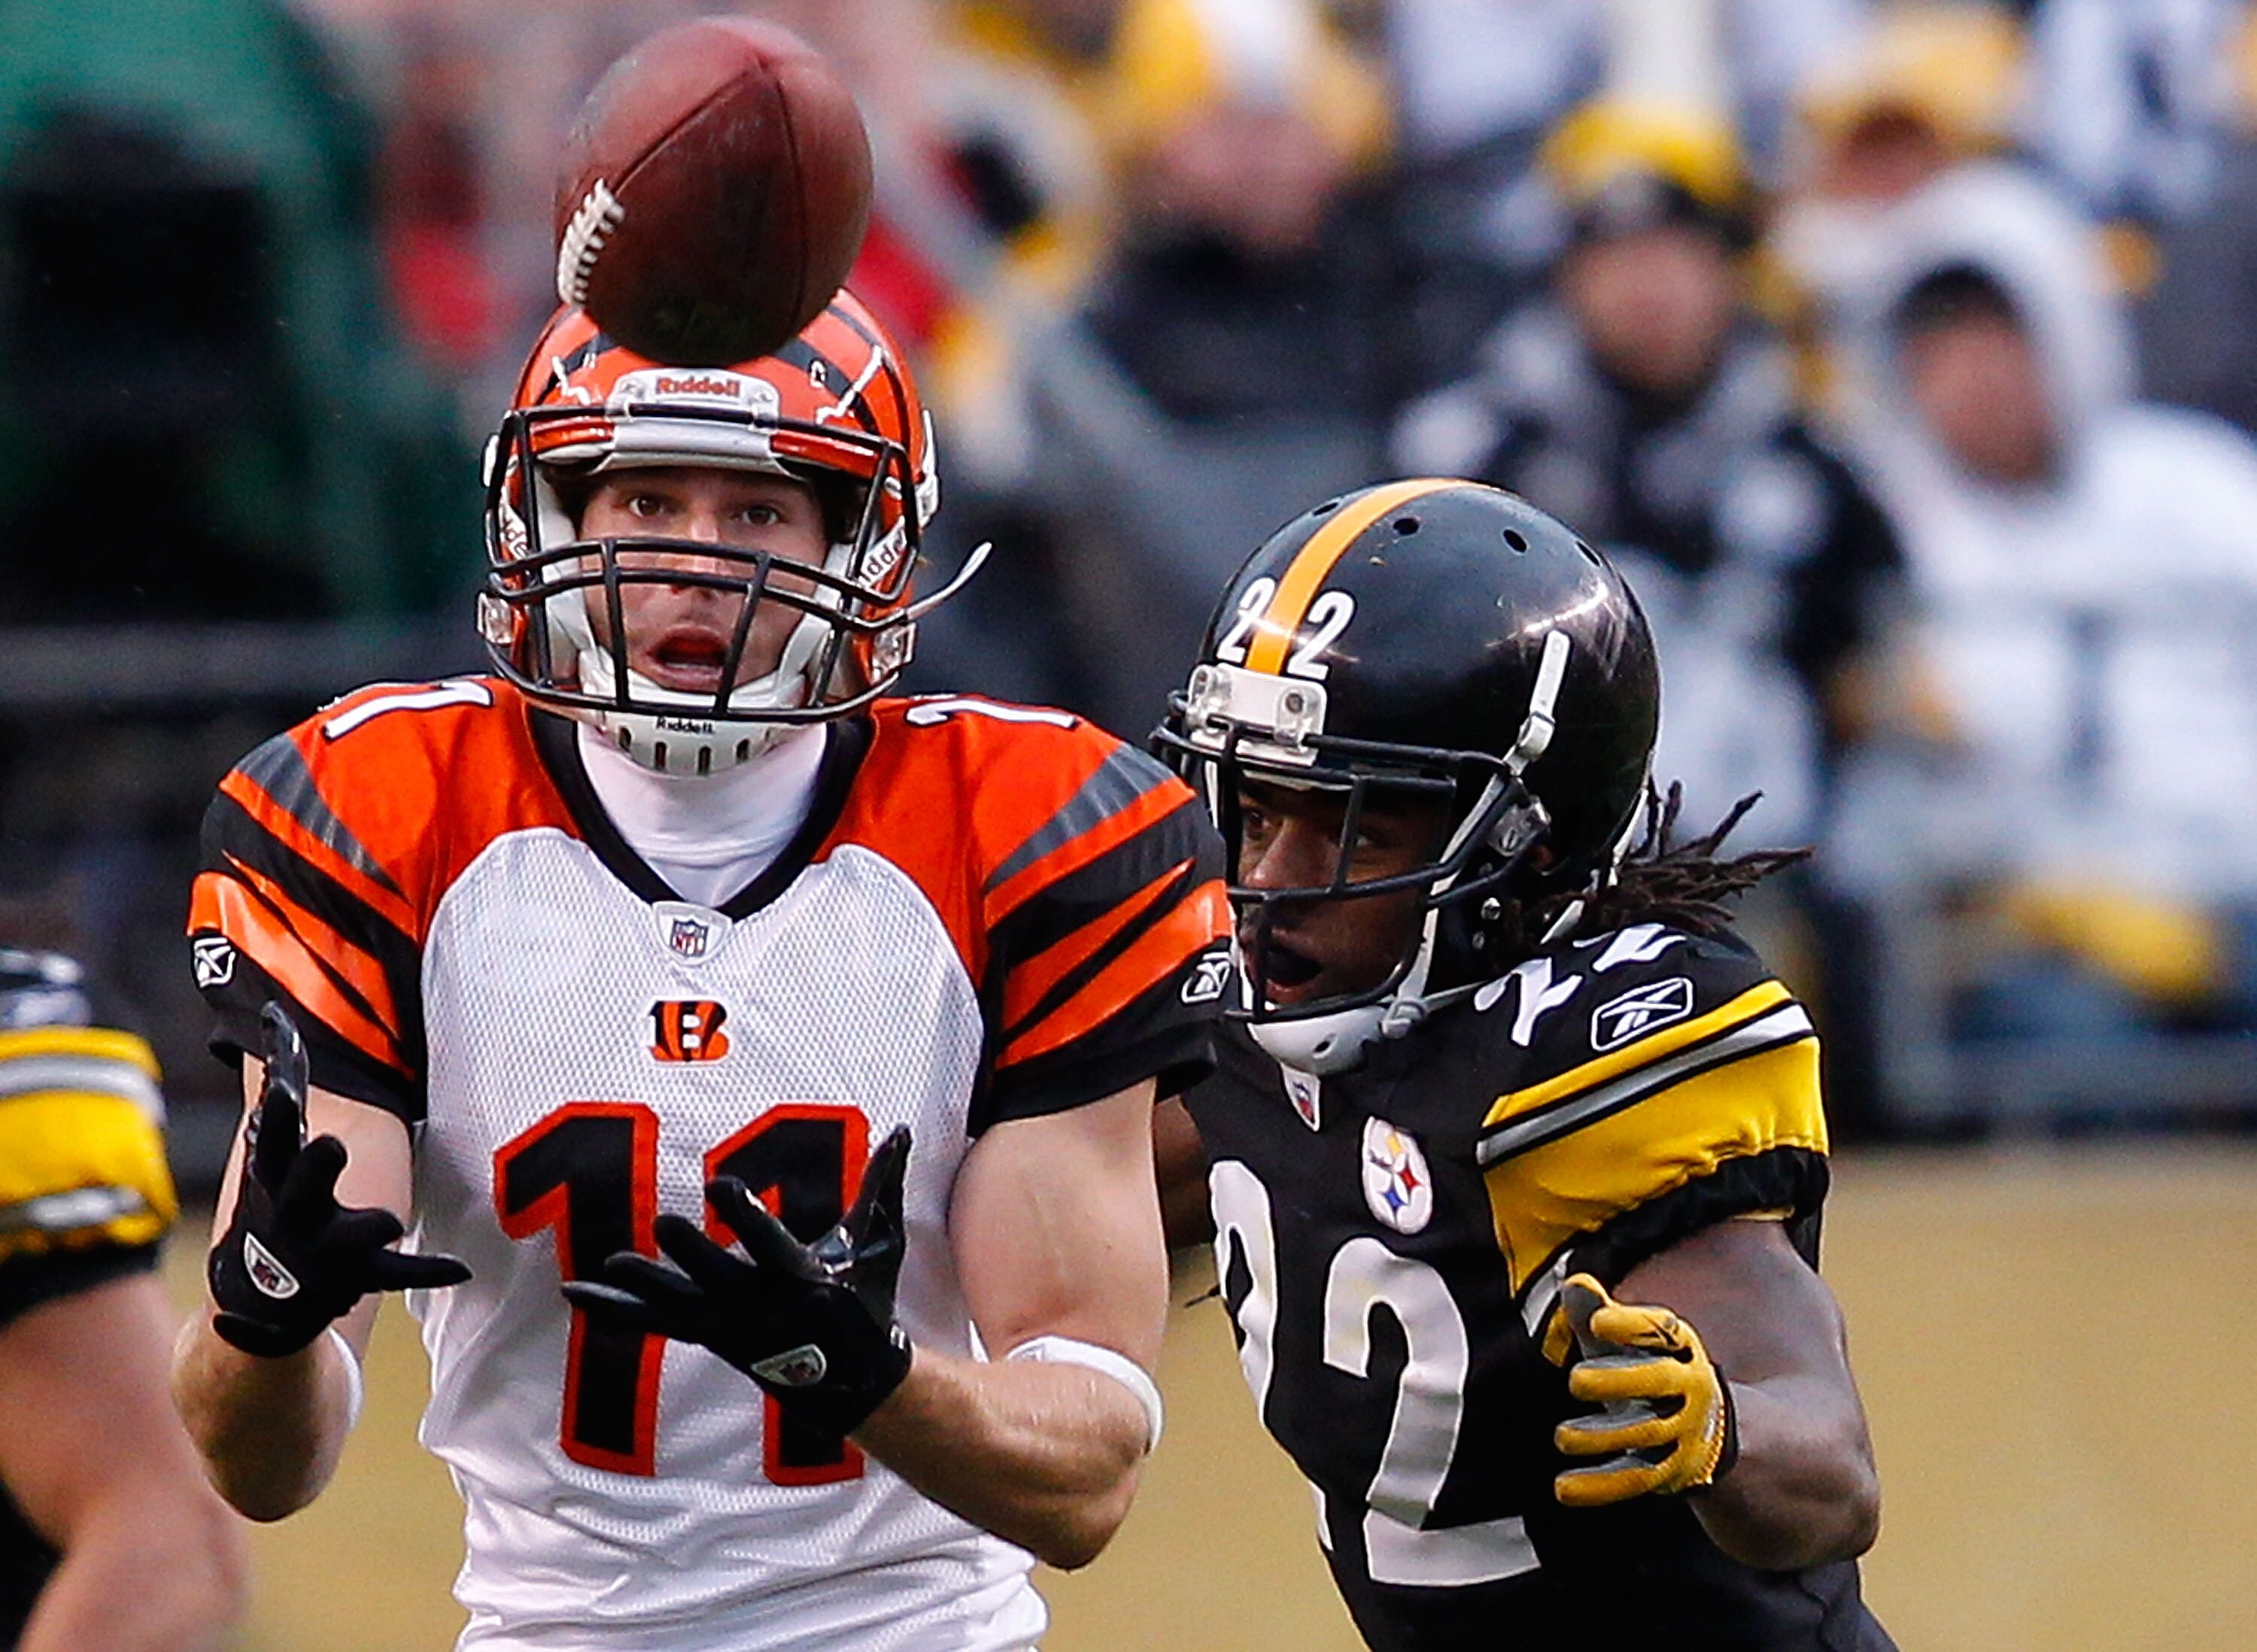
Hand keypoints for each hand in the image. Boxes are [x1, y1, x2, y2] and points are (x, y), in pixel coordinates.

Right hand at [206, 1002, 470, 1357]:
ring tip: (388, 1219)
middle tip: (332, 1143)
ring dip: (370, 1224)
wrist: (263, 1296)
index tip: (284, 1091)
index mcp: (277, 1175)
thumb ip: (284, 1087)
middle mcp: (296, 1211)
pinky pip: (398, 1275)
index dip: (279, 1115)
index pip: (273, 1137)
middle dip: (316, 1164)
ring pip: (349, 1234)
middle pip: (302, 1183)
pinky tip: (460, 1268)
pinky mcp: (355, 1278)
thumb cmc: (281, 1196)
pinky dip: (427, 1270)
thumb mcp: (275, 1151)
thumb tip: (277, 1009)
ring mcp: (324, 1249)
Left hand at [564, 1126, 913, 1435]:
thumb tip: (904, 1129)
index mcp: (805, 1282)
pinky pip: (654, 1323)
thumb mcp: (878, 1244)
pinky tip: (574, 1292)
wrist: (850, 1380)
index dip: (746, 1217)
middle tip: (664, 1223)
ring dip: (644, 1287)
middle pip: (720, 1278)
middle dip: (693, 1253)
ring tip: (611, 1266)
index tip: (722, 1186)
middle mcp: (763, 1310)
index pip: (770, 1245)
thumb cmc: (865, 1300)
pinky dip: (614, 1310)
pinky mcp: (707, 1337)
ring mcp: (730, 1328)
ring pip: (680, 1306)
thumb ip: (883, 1185)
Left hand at [1551, 1273, 1736, 1506]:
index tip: (1598, 1320)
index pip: (1663, 1331)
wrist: (1710, 1431)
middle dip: (1618, 1381)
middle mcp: (1688, 1390)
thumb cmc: (1650, 1371)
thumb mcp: (1629, 1344)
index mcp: (1681, 1350)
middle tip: (1575, 1380)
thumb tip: (1573, 1282)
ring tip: (1562, 1436)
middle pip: (1657, 1383)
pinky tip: (1562, 1488)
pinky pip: (1633, 1480)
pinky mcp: (1668, 1472)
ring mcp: (1682, 1433)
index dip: (1632, 1325)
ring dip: (1602, 1437)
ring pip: (1645, 1436)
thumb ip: (1599, 1315)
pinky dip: (1599, 1486)